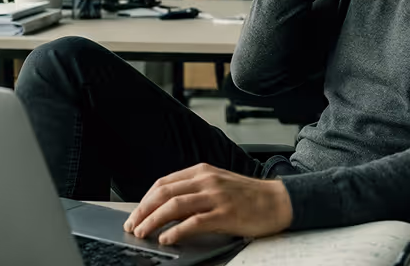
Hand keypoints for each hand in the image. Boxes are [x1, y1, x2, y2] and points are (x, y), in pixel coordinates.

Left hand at [123, 163, 292, 244]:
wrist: (277, 200)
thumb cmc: (248, 195)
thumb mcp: (218, 184)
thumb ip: (194, 190)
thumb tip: (165, 207)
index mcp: (202, 171)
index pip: (164, 183)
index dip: (145, 200)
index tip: (135, 214)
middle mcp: (207, 180)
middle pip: (164, 193)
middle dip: (143, 210)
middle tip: (132, 226)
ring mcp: (216, 196)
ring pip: (174, 206)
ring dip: (153, 220)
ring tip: (143, 233)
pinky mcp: (225, 213)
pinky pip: (194, 222)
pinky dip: (176, 231)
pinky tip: (167, 239)